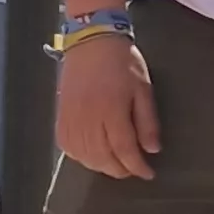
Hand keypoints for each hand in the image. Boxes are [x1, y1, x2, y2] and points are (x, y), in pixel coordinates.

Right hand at [57, 30, 160, 181]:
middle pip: (102, 157)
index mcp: (112, 110)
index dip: (137, 166)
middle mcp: (88, 118)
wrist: (91, 40)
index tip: (148, 173)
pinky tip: (90, 155)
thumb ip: (147, 121)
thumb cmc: (122, 62)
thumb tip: (152, 149)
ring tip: (114, 165)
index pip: (124, 149)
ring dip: (100, 166)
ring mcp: (71, 117)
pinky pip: (66, 145)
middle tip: (133, 170)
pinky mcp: (61, 114)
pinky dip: (79, 156)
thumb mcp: (143, 88)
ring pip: (83, 155)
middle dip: (120, 170)